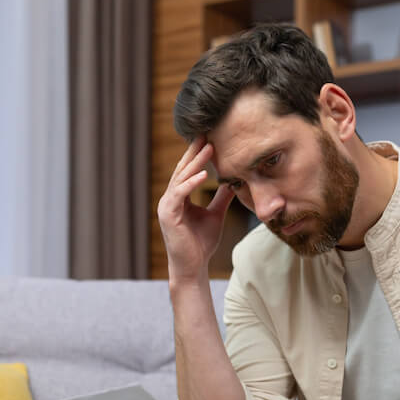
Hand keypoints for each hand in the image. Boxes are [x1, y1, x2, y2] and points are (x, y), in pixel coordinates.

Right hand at [156, 137, 235, 283]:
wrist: (192, 267)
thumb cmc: (201, 244)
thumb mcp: (215, 215)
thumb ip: (221, 198)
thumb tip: (233, 182)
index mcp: (179, 198)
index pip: (188, 171)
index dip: (198, 155)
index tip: (210, 138)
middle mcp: (170, 199)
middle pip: (183, 170)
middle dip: (195, 152)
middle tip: (207, 133)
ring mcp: (166, 207)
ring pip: (181, 179)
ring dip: (195, 163)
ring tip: (208, 149)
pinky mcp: (168, 216)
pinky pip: (179, 195)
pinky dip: (191, 184)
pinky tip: (204, 174)